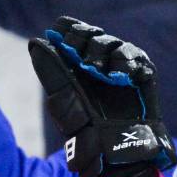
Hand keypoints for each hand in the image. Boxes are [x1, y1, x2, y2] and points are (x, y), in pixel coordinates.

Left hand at [27, 17, 175, 176]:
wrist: (116, 147)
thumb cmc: (85, 128)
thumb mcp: (63, 100)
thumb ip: (52, 71)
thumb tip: (36, 43)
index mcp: (73, 62)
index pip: (69, 30)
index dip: (67, 30)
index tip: (65, 41)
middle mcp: (95, 60)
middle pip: (89, 32)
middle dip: (84, 41)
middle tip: (85, 64)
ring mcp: (118, 64)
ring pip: (109, 41)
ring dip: (103, 54)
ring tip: (104, 76)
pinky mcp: (140, 70)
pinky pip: (131, 54)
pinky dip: (124, 61)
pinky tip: (121, 77)